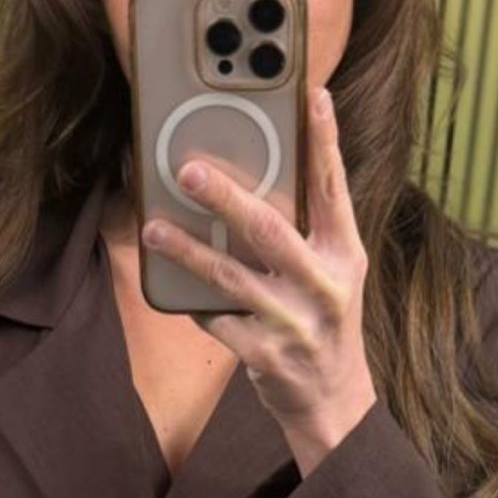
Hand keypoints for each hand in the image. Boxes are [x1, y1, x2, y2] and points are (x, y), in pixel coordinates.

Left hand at [139, 82, 376, 471]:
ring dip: (187, 249)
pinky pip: (217, 319)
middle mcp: (324, 285)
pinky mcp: (266, 354)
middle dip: (226, 197)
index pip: (334, 188)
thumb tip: (251, 175)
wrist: (333, 402)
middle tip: (189, 169)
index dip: (324, 141)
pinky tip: (171, 286)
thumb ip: (302, 230)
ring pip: (231, 276)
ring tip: (154, 227)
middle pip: (270, 230)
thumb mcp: (330, 273)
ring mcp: (295, 322)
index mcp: (343, 254)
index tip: (313, 95)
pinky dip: (192, 301)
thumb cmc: (322, 323)